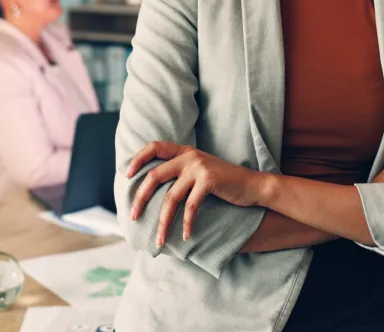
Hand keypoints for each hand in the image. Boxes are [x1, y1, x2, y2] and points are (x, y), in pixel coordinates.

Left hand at [127, 142, 262, 245]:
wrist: (252, 185)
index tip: (127, 175)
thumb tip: (152, 189)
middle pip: (155, 175)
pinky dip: (186, 224)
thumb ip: (181, 172)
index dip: (139, 159)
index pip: (155, 146)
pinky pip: (190, 206)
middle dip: (140, 198)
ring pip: (171, 197)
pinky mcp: (209, 180)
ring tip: (158, 241)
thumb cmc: (224, 183)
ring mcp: (199, 167)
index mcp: (185, 151)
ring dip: (162, 222)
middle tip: (133, 216)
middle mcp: (190, 156)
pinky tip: (185, 236)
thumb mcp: (200, 171)